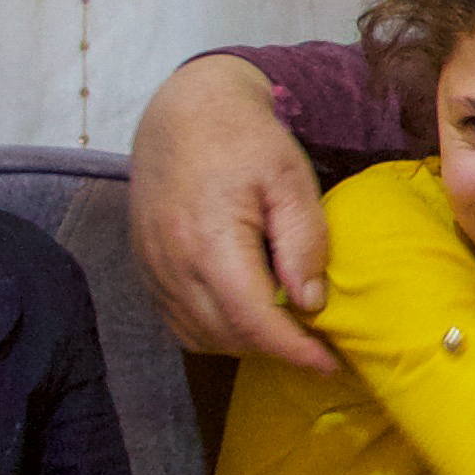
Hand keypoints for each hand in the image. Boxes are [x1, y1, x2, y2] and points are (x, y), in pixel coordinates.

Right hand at [129, 52, 341, 375]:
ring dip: (242, 343)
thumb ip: (304, 241)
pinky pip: (176, 320)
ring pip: (198, 335)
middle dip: (274, 349)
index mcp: (211, 242)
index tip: (329, 364)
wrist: (183, 110)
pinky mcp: (145, 265)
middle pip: (226, 336)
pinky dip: (211, 330)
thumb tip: (310, 303)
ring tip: (281, 330)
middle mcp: (172, 263)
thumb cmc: (245, 139)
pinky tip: (241, 314)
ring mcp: (152, 267)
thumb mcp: (291, 178)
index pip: (254, 321)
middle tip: (315, 346)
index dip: (294, 350)